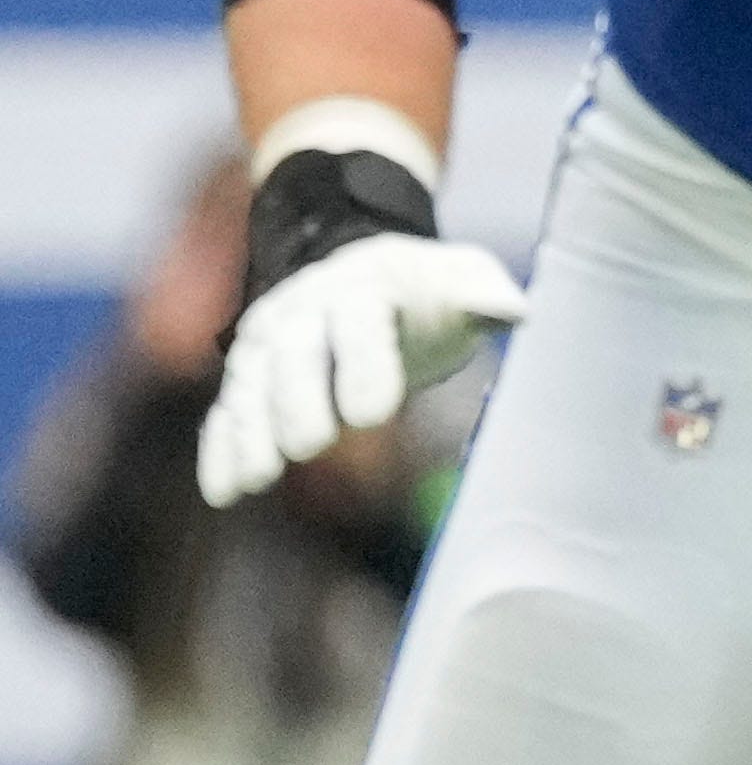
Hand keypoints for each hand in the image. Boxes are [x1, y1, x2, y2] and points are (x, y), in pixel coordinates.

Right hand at [202, 229, 524, 508]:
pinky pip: (229, 410)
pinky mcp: (251, 375)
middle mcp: (305, 308)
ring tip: (255, 481)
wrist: (374, 274)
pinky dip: (222, 448)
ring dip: (251, 433)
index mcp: (364, 284)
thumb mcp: (465, 278)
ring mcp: (270, 341)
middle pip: (294, 352)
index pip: (359, 320)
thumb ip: (485, 295)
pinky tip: (223, 491)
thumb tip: (517, 312)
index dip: (363, 365)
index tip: (373, 414)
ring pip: (252, 385)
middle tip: (311, 446)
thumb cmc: (430, 289)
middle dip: (298, 399)